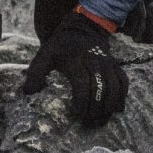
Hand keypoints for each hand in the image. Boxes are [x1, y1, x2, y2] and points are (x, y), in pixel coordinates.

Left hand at [20, 12, 126, 126]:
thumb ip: (35, 73)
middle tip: (90, 123)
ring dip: (110, 105)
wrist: (82, 29)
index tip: (78, 114)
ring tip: (102, 120)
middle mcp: (94, 61)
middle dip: (96, 108)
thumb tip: (28, 93)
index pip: (82, 83)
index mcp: (75, 60)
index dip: (82, 100)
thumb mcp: (44, 55)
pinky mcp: (115, 65)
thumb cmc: (60, 47)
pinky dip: (122, 96)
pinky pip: (123, 81)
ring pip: (114, 86)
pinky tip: (117, 110)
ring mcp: (107, 63)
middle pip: (100, 87)